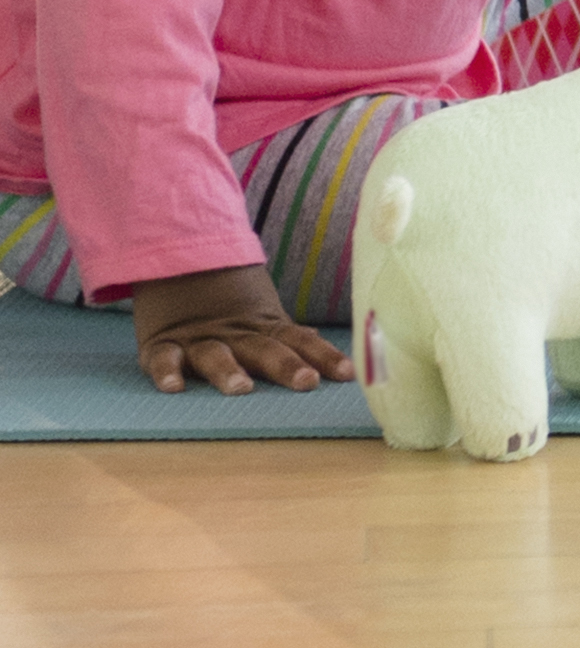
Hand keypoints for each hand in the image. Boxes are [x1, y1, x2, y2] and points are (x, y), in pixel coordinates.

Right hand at [129, 265, 353, 396]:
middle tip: (306, 382)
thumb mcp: (262, 315)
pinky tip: (173, 387)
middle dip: (286, 366)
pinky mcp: (163, 343)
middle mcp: (235, 334)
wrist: (176, 259)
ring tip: (240, 387)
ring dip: (228, 371)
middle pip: (264, 349)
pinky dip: (166, 371)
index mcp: (263, 327)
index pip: (300, 341)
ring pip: (215, 355)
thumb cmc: (228, 302)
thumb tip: (328, 351)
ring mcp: (199, 338)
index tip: (347, 375)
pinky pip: (164, 358)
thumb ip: (289, 337)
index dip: (324, 356)